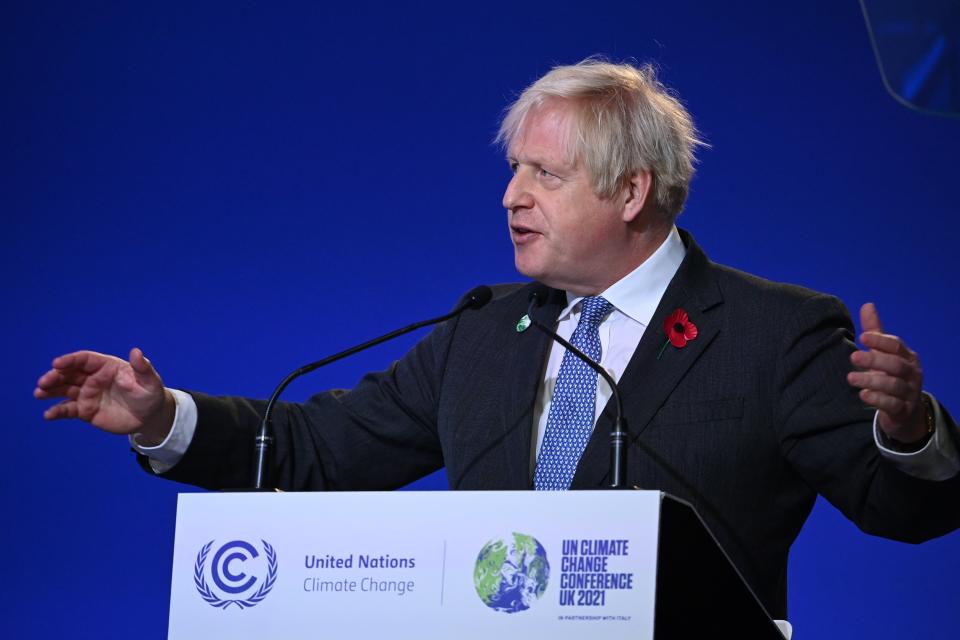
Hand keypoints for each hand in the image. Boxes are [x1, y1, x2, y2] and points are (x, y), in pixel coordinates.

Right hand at [34, 348, 174, 444]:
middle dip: (55, 376)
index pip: (84, 360)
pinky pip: (68, 409)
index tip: (57, 364)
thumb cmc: (150, 393)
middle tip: (43, 382)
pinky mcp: (85, 410)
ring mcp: (87, 394)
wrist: (149, 416)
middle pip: (69, 374)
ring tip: (39, 393)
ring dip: (50, 390)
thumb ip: (142, 367)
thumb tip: (136, 352)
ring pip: (64, 390)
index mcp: (106, 366)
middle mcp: (93, 378)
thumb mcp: (150, 381)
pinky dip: (57, 411)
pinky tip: (48, 415)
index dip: (70, 360)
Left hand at [847, 303, 927, 443]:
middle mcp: (911, 374)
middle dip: (875, 360)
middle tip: (853, 356)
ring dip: (872, 380)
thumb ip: (875, 333)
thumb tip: (867, 304)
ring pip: (893, 385)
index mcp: (907, 357)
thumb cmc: (890, 376)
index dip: (881, 341)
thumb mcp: (883, 355)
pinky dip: (878, 400)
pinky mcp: (903, 411)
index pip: (896, 346)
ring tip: (851, 378)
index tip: (863, 337)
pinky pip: (893, 405)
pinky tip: (863, 395)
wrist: (905, 412)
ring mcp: (909, 393)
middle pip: (896, 365)